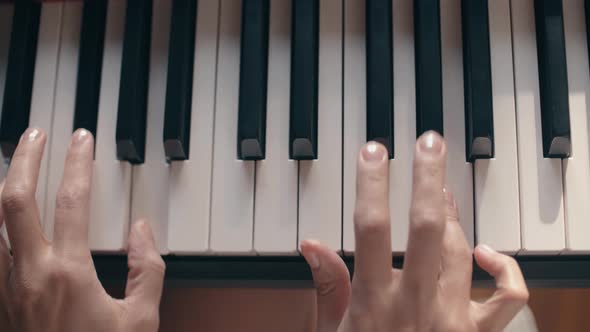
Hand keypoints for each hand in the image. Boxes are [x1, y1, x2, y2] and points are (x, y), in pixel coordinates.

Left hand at [0, 128, 164, 331]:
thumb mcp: (140, 320)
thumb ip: (147, 270)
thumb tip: (142, 232)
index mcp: (68, 273)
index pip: (72, 200)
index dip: (77, 162)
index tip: (82, 138)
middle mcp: (28, 273)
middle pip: (13, 199)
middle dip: (24, 158)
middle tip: (36, 134)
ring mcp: (6, 286)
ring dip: (2, 186)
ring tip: (14, 164)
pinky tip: (3, 218)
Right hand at [301, 131, 528, 331]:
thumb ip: (326, 287)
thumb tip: (312, 245)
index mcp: (372, 303)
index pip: (370, 228)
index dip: (371, 184)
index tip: (374, 152)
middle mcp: (413, 305)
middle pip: (424, 228)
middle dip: (427, 178)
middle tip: (429, 142)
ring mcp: (449, 319)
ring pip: (458, 249)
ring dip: (450, 212)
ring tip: (439, 186)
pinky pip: (506, 297)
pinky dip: (503, 268)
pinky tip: (483, 250)